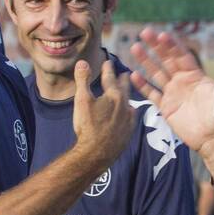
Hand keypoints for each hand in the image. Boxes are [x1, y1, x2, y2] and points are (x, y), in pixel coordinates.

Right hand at [71, 58, 134, 172]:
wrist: (97, 153)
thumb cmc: (87, 126)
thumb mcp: (82, 100)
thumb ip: (82, 80)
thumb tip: (82, 62)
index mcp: (114, 95)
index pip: (110, 78)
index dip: (108, 69)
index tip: (108, 62)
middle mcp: (125, 105)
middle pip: (124, 89)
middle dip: (123, 80)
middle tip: (125, 73)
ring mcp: (128, 120)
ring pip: (129, 103)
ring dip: (127, 96)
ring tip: (126, 93)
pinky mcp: (129, 132)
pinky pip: (131, 118)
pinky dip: (129, 112)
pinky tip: (129, 113)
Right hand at [130, 28, 213, 155]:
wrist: (212, 139)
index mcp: (195, 75)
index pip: (181, 55)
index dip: (172, 45)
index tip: (162, 34)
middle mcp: (182, 81)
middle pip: (166, 59)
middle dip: (156, 46)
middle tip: (145, 32)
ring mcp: (172, 93)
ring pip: (156, 73)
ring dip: (146, 61)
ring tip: (135, 47)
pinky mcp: (165, 107)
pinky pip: (152, 93)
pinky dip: (142, 85)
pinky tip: (132, 74)